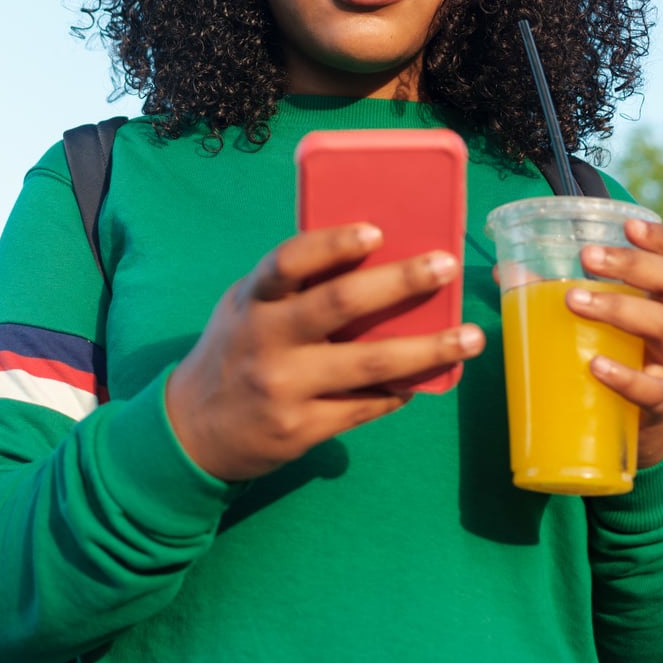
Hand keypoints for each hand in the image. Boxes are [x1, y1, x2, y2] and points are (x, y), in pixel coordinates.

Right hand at [165, 223, 485, 481]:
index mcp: (252, 300)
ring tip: (471, 338)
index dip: (333, 244)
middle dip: (400, 282)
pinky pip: (365, 406)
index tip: (377, 232)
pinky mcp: (301, 429)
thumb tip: (375, 260)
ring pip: (369, 365)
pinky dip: (399, 392)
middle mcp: (266, 340)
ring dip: (428, 349)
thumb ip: (293, 288)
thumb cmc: (235, 351)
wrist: (191, 430)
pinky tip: (424, 380)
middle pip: (340, 304)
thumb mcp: (246, 308)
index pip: (290, 261)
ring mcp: (284, 387)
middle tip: (445, 267)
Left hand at [564, 215, 662, 470]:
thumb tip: (504, 269)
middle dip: (632, 264)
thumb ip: (559, 295)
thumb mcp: (602, 328)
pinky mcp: (662, 405)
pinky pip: (651, 389)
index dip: (661, 238)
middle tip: (587, 256)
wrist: (636, 437)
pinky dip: (623, 376)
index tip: (627, 224)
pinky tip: (595, 366)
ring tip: (575, 301)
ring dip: (618, 308)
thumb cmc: (616, 364)